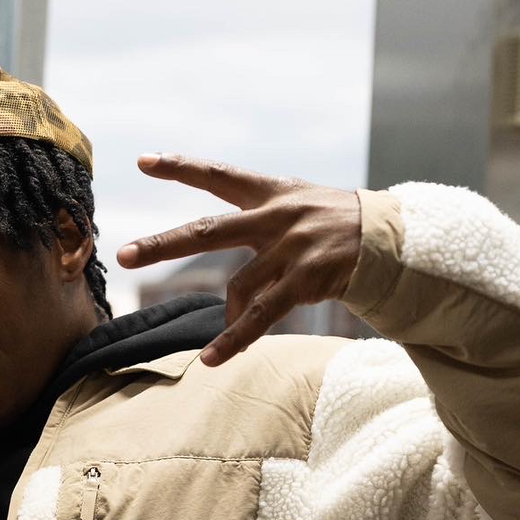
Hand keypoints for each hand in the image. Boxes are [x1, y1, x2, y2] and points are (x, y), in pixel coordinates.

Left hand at [116, 155, 361, 365]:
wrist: (396, 239)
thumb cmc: (339, 226)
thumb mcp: (301, 206)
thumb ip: (260, 220)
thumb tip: (222, 259)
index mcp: (273, 193)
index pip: (219, 176)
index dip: (181, 167)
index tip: (143, 160)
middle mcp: (277, 216)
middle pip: (208, 231)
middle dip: (163, 245)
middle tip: (123, 256)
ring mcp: (292, 247)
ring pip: (238, 285)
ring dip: (226, 316)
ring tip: (216, 345)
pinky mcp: (306, 278)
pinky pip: (261, 316)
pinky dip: (234, 339)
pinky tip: (212, 358)